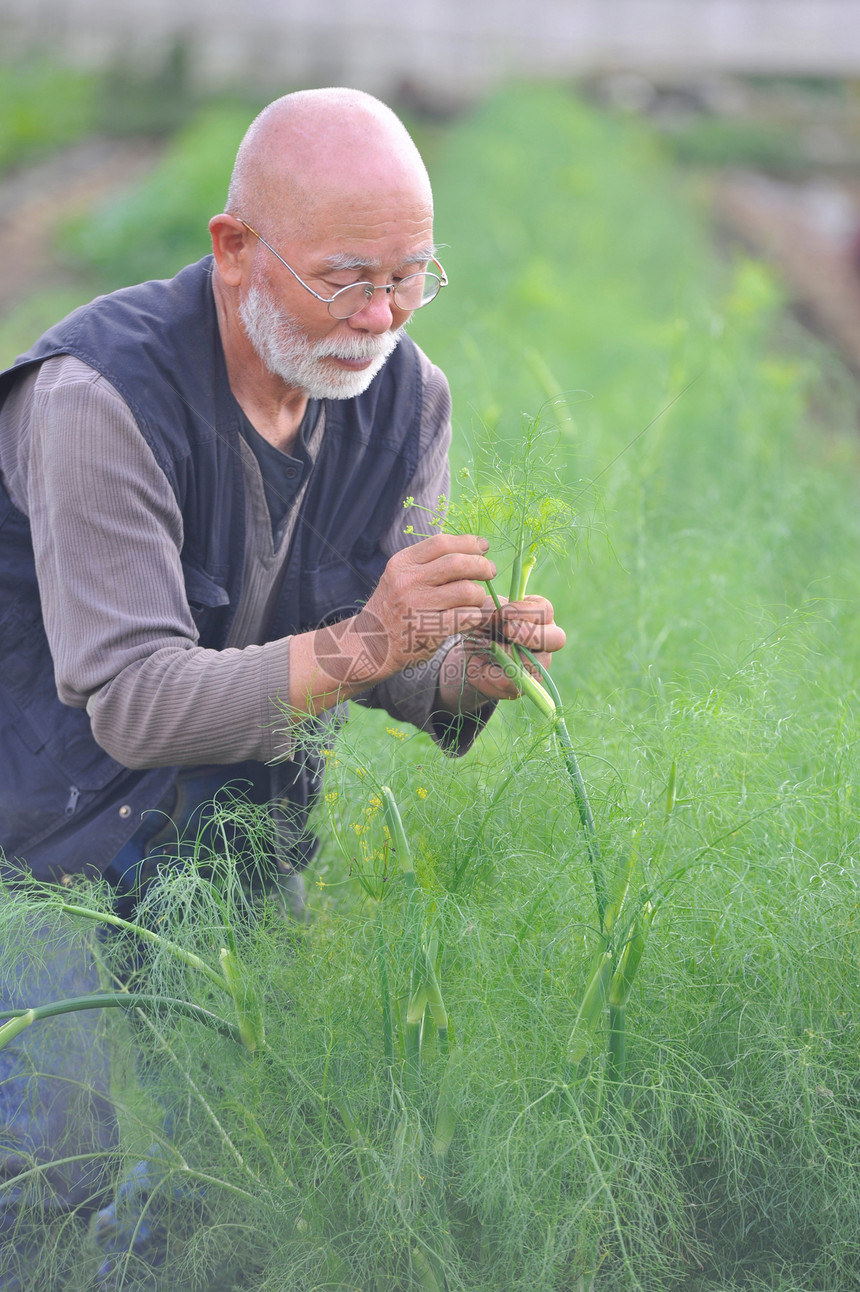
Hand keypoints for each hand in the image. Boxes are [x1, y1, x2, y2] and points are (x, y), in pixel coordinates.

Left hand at [438, 594, 565, 706]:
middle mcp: (544, 639)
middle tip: (507, 631)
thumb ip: (492, 609)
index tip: (504, 612)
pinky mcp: (523, 684)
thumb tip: (502, 617)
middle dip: (531, 634)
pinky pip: (516, 683)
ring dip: (508, 655)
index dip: (526, 611)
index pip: (545, 610)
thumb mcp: (482, 611)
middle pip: (556, 638)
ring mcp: (537, 664)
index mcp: (538, 615)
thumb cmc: (478, 625)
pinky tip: (484, 668)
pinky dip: (496, 674)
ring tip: (488, 648)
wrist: (465, 654)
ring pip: (535, 663)